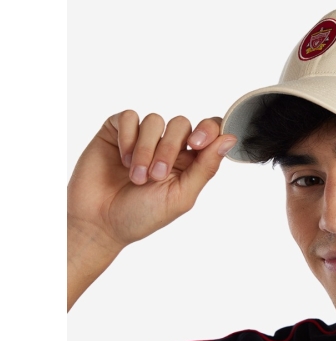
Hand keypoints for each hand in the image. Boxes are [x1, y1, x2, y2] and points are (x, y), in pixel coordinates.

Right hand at [67, 111, 236, 252]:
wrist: (100, 222)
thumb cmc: (142, 216)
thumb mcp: (181, 196)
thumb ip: (206, 167)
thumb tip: (230, 139)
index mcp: (189, 163)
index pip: (209, 132)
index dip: (209, 130)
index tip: (197, 144)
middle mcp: (167, 147)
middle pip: (181, 124)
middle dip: (170, 149)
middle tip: (156, 176)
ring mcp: (142, 137)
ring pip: (155, 121)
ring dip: (146, 150)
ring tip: (136, 177)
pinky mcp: (117, 131)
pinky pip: (130, 117)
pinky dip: (128, 139)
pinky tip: (122, 161)